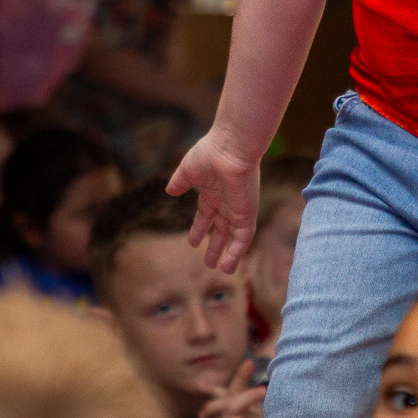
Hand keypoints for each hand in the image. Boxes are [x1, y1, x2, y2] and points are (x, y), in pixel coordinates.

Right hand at [167, 133, 259, 271]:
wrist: (231, 148)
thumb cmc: (209, 153)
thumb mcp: (188, 170)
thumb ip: (180, 182)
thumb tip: (169, 191)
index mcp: (213, 190)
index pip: (206, 214)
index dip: (199, 228)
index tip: (192, 242)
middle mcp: (227, 201)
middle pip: (221, 228)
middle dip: (214, 245)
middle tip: (208, 262)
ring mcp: (238, 208)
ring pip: (233, 236)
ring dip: (227, 253)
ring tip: (220, 270)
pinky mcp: (247, 214)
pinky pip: (243, 238)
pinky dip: (237, 252)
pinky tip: (229, 266)